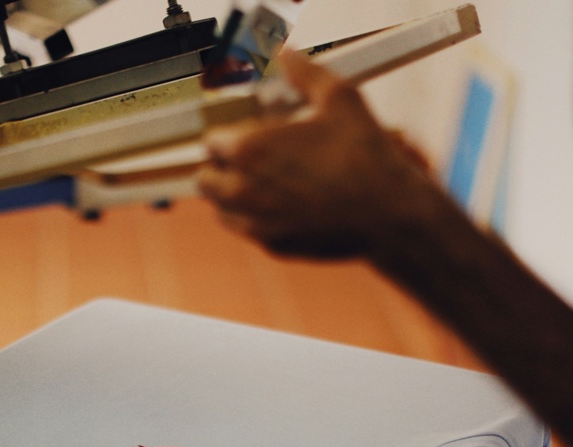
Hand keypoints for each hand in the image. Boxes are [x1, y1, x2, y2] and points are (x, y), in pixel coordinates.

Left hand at [197, 51, 433, 258]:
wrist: (386, 213)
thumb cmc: (363, 154)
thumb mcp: (338, 97)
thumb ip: (303, 72)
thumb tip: (285, 53)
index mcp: (248, 150)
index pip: (212, 142)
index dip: (228, 136)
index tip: (245, 135)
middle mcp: (241, 190)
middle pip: (205, 179)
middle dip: (221, 168)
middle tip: (246, 161)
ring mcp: (255, 222)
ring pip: (220, 210)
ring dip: (231, 196)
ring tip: (258, 184)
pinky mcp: (271, 246)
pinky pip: (246, 231)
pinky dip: (252, 219)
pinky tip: (276, 206)